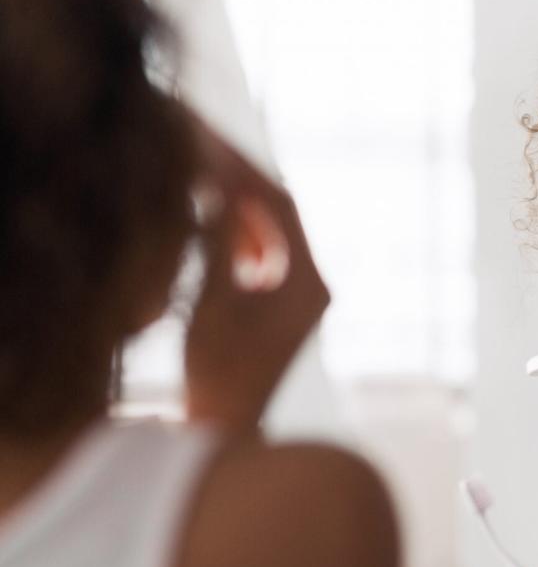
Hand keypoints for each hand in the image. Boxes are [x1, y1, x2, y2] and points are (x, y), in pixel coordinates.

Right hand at [183, 120, 329, 435]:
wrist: (227, 431)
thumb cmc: (216, 377)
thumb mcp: (212, 306)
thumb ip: (217, 247)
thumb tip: (217, 192)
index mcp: (309, 282)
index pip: (277, 204)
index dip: (239, 167)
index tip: (202, 137)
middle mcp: (314, 282)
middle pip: (277, 209)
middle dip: (236, 174)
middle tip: (195, 136)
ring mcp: (301, 292)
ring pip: (269, 225)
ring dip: (233, 197)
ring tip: (193, 164)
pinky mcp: (282, 301)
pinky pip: (262, 247)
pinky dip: (233, 226)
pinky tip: (201, 210)